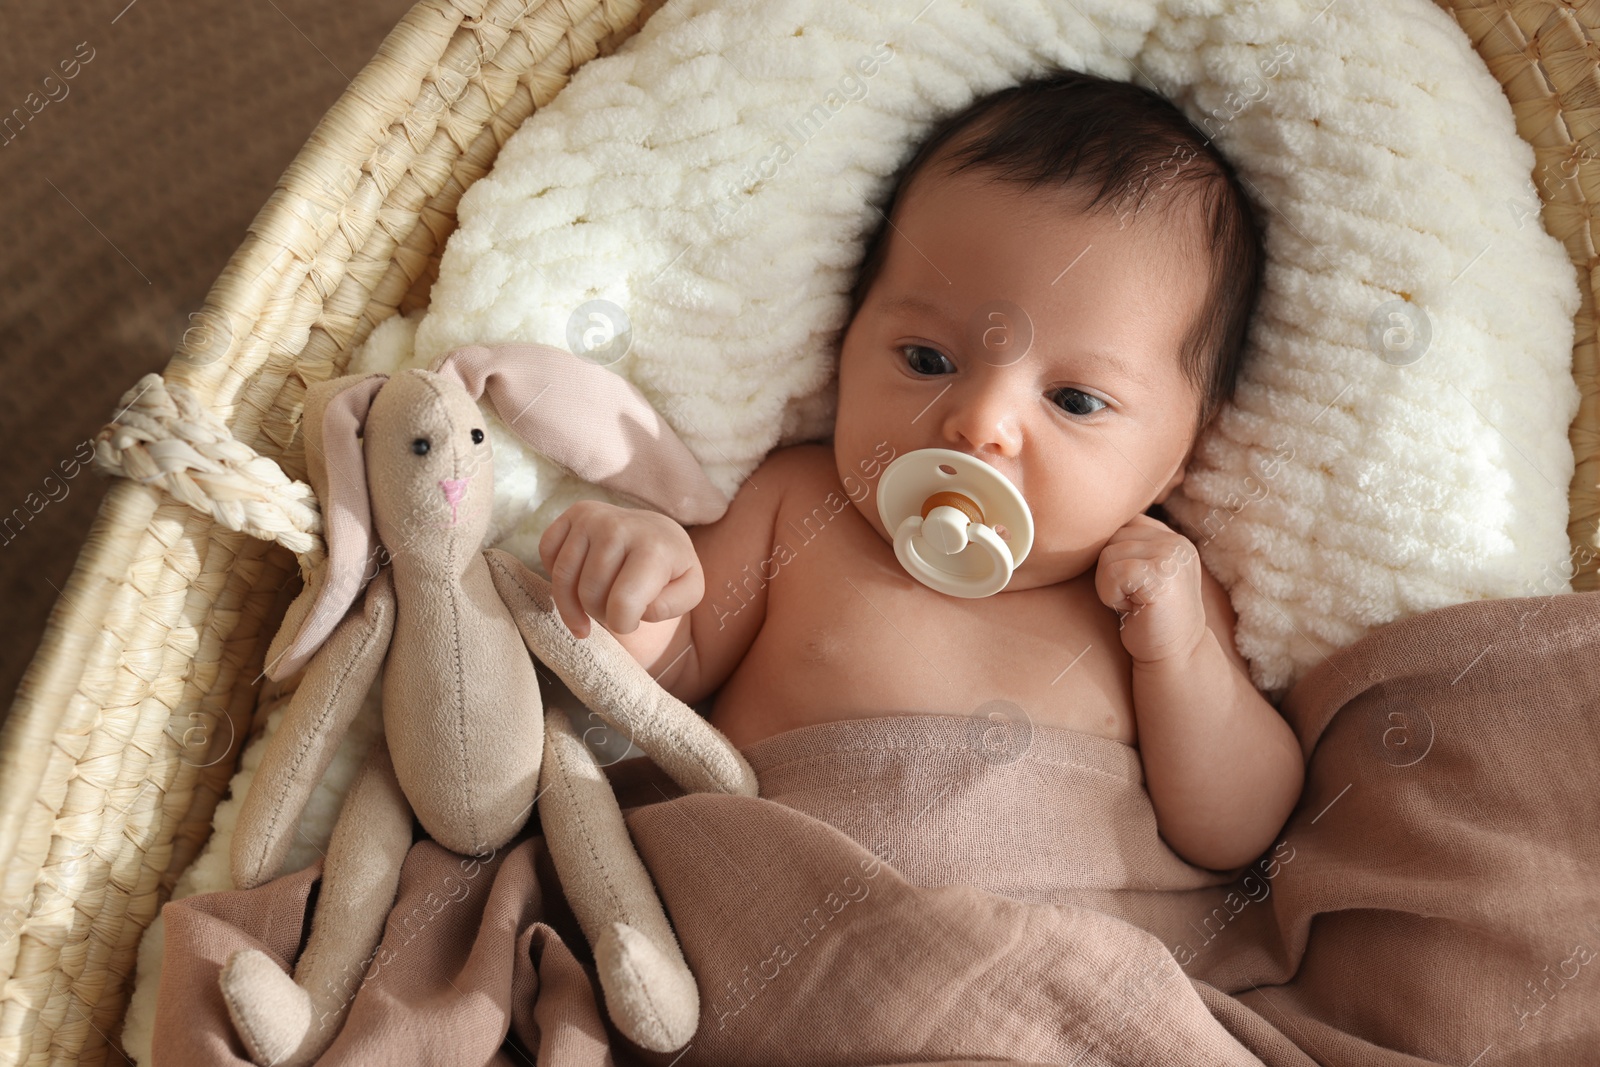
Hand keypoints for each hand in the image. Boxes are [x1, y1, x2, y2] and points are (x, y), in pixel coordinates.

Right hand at [537, 501, 702, 638]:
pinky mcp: (573, 514)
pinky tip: (576, 582)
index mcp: (653, 547)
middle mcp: (619, 526)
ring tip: (593, 606)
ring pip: (562, 579)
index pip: (622, 604)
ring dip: (574, 603)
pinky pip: (546, 555)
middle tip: (614, 611)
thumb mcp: (689, 591)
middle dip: (600, 614)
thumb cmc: (671, 570)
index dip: (623, 624)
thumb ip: (672, 606)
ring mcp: (592, 517)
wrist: (659, 534)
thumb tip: (641, 608)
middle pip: (589, 594)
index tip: (631, 621)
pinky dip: (557, 576)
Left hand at [1094, 514, 1207, 664]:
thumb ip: (1129, 549)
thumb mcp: (1142, 575)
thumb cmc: (1149, 619)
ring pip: (1107, 555)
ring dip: (1109, 587)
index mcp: (1171, 538)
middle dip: (1110, 572)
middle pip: (1111, 538)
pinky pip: (1112, 572)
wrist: (1174, 656)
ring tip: (1134, 604)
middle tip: (1132, 598)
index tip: (1130, 586)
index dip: (1113, 557)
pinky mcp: (1162, 573)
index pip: (1122, 525)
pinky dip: (1110, 595)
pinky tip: (1131, 609)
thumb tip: (1087, 528)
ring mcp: (1171, 555)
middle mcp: (1175, 541)